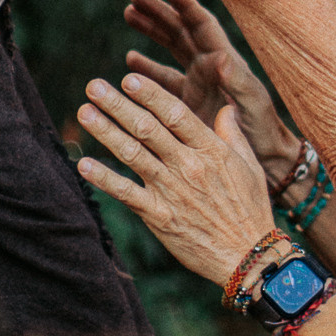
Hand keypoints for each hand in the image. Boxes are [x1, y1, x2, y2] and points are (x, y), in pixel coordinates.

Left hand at [77, 70, 275, 288]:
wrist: (249, 257)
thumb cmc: (251, 209)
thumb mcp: (250, 166)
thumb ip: (232, 134)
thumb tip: (225, 107)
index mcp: (211, 150)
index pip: (176, 114)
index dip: (150, 94)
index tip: (128, 79)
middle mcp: (188, 166)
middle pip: (148, 128)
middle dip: (118, 105)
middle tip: (94, 86)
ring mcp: (172, 191)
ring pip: (133, 154)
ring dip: (106, 132)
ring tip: (85, 113)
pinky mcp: (160, 217)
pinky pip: (127, 193)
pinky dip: (105, 179)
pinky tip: (84, 164)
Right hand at [122, 0, 301, 190]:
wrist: (265, 161)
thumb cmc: (263, 132)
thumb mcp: (252, 106)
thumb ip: (237, 82)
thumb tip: (222, 56)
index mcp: (225, 63)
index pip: (203, 26)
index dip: (186, 4)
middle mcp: (210, 68)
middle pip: (181, 30)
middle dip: (160, 11)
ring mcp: (198, 85)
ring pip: (171, 49)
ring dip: (151, 31)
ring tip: (129, 13)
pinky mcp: (188, 104)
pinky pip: (164, 80)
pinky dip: (147, 69)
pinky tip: (130, 60)